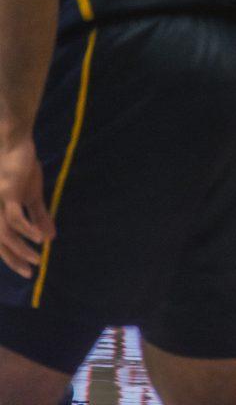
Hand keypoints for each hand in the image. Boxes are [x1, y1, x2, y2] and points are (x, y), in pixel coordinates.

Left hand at [0, 138, 53, 278]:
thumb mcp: (32, 195)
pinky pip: (16, 219)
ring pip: (5, 235)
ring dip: (21, 250)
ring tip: (37, 259)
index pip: (1, 241)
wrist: (14, 143)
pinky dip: (27, 231)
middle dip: (14, 260)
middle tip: (30, 273)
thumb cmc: (21, 167)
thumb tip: (50, 236)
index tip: (27, 268)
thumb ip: (40, 216)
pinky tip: (39, 238)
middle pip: (0, 243)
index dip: (12, 257)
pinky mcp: (8, 194)